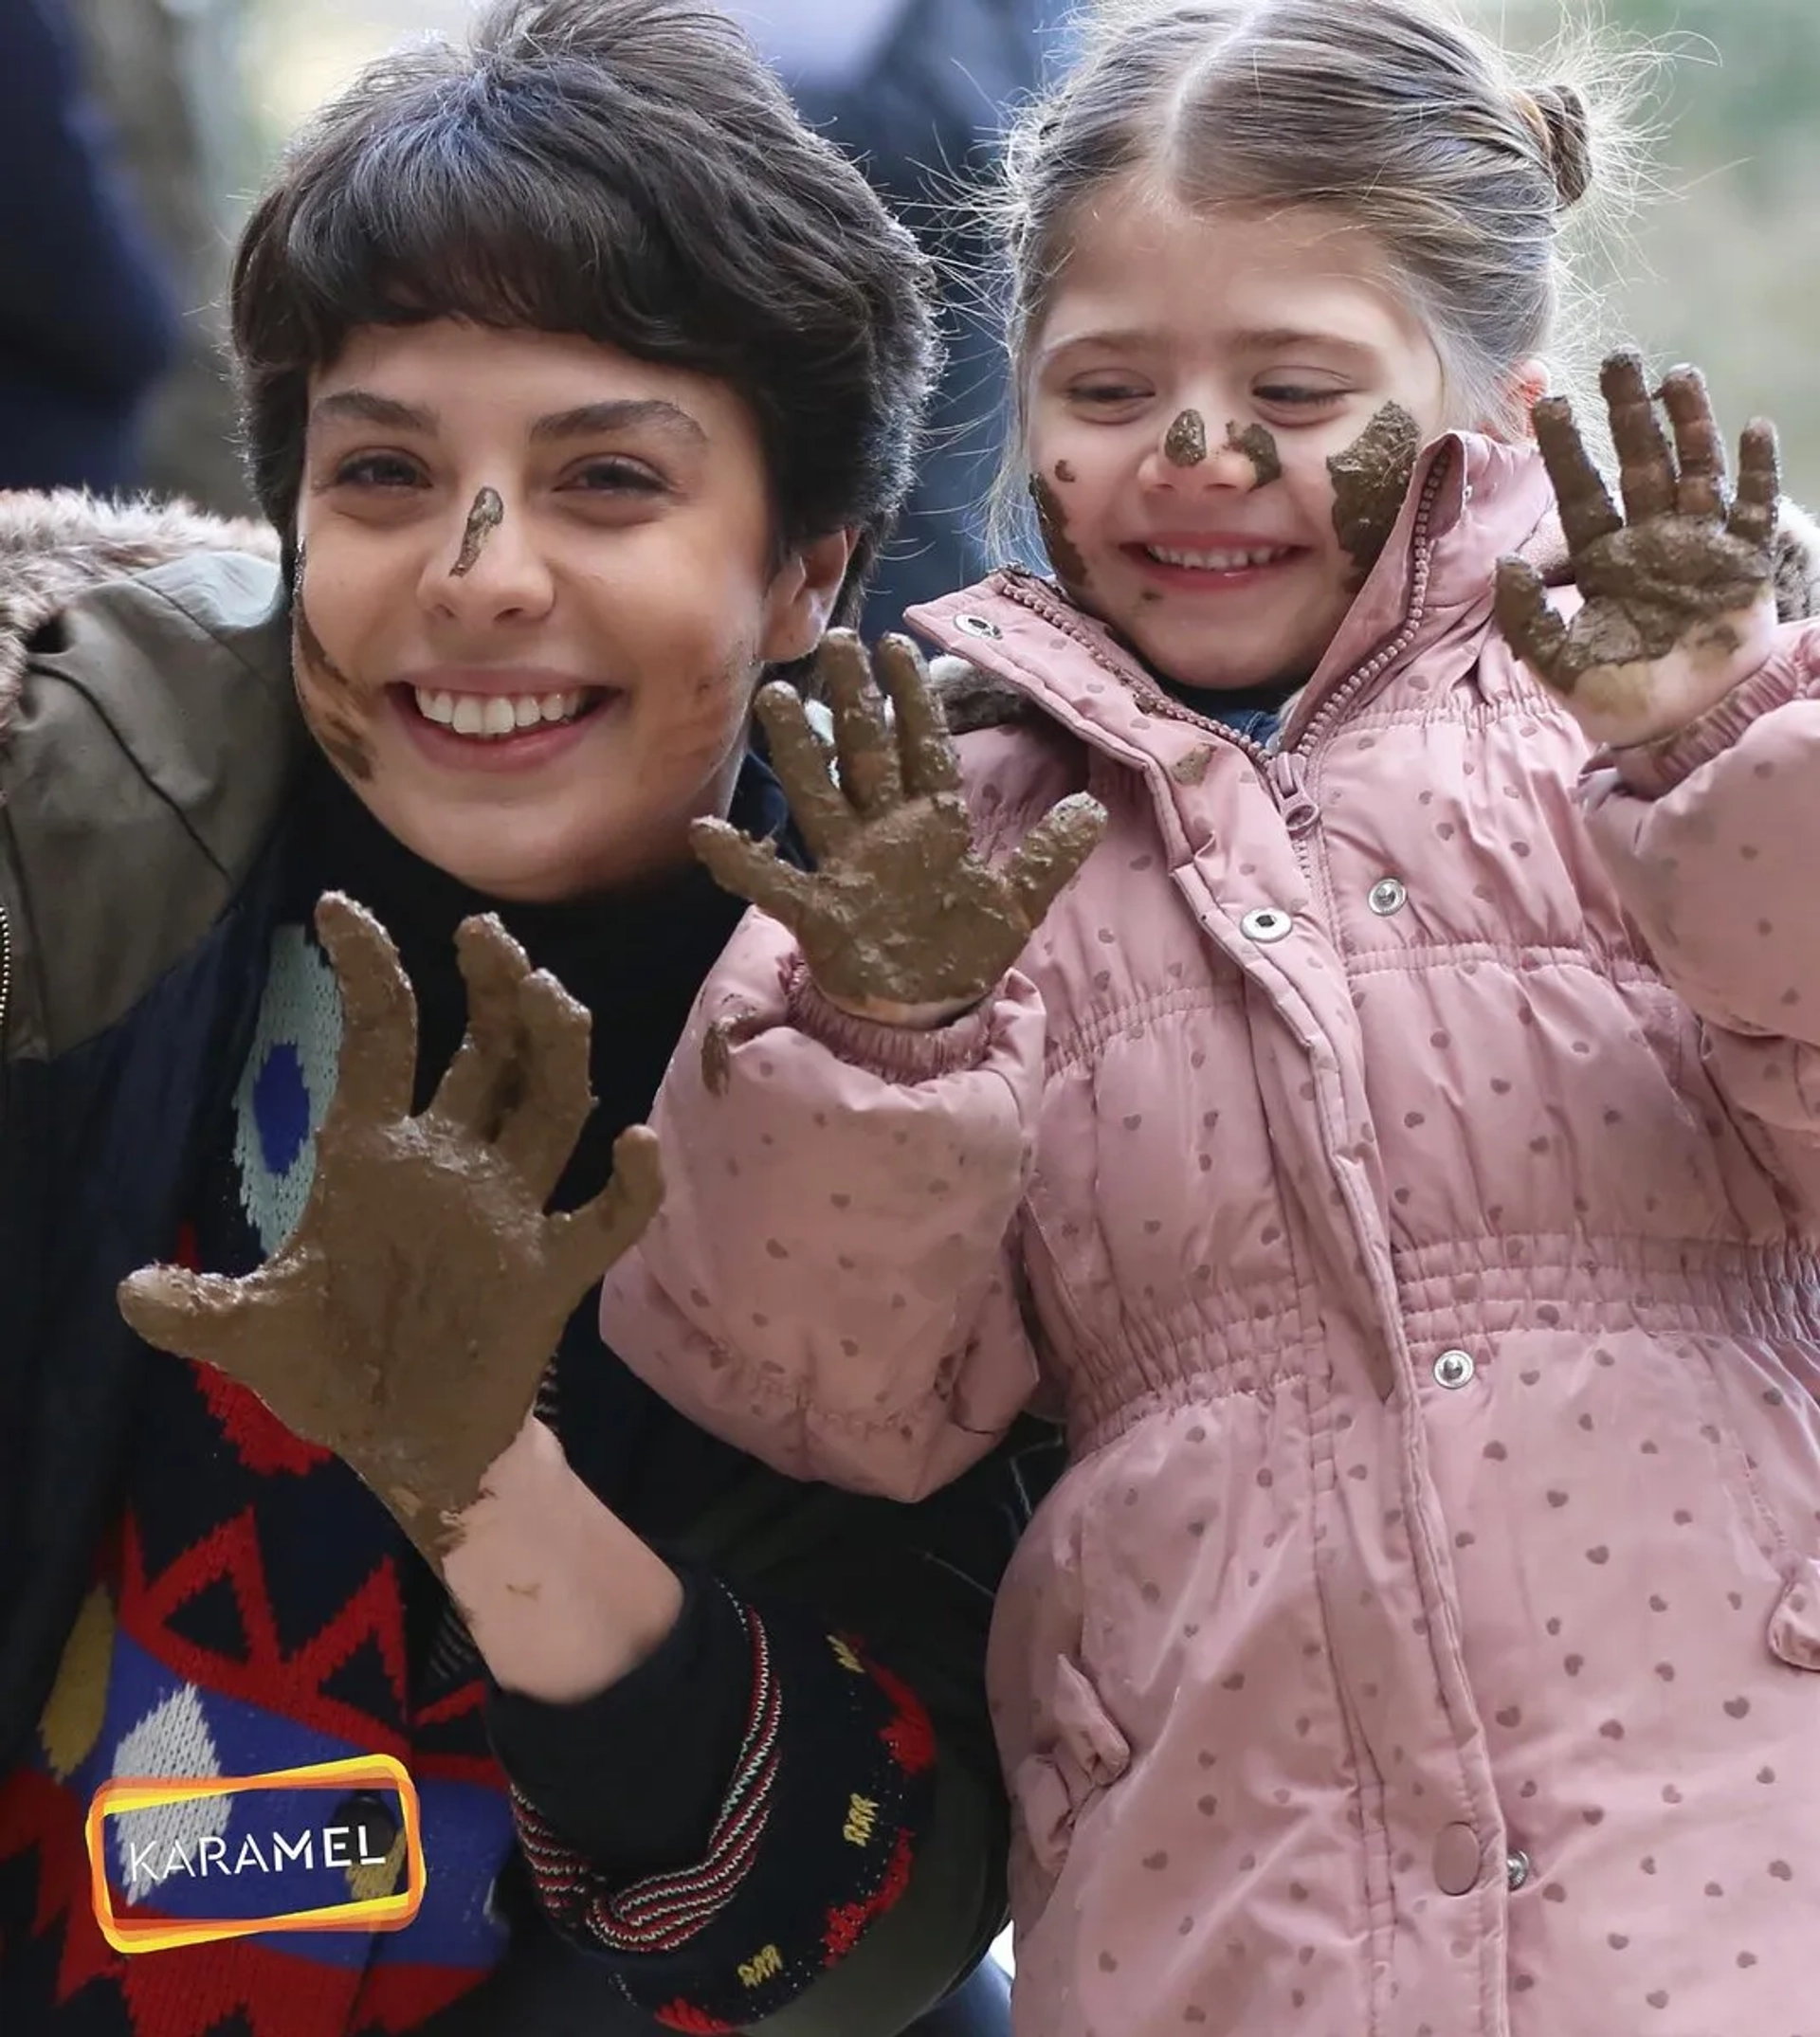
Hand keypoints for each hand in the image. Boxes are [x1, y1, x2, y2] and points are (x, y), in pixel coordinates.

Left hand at [118, 895, 663, 1565]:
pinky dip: (629, 1183)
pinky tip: (632, 1143)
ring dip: (554, 1050)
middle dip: (490, 988)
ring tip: (550, 999)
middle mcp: (451, 1165)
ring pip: (550, 1104)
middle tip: (483, 935)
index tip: (338, 908)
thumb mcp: (254, 1333)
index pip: (378, 1039)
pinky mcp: (551, 1270)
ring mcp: (510, 1212)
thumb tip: (131, 1292)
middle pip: (486, 1051)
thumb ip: (199, 1311)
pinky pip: (605, 1217)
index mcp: (374, 1157)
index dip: (365, 972)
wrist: (406, 1447)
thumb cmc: (334, 1370)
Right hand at [691, 631, 1106, 1020]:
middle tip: (837, 642)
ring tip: (776, 699)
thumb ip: (1048, 856)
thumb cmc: (961, 951)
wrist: (927, 1013)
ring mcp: (846, 869)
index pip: (923, 749)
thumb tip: (1093, 809)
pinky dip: (743, 861)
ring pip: (819, 796)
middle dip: (853, 700)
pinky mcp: (818, 912)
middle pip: (865, 754)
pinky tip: (708, 835)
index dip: (913, 700)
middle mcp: (884, 834)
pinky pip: (774, 883)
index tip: (898, 646)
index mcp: (932, 825)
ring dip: (798, 751)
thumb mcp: (1017, 905)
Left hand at [1495, 353, 1779, 747]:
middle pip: (1640, 461)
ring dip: (1690, 422)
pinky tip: (1750, 429)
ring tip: (1676, 375)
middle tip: (1618, 358)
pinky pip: (1754, 508)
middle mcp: (1653, 541)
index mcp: (1605, 561)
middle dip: (1629, 412)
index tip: (1550, 403)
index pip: (1581, 492)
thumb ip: (1527, 616)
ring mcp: (1702, 547)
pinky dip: (1755, 470)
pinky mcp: (1745, 563)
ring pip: (1696, 469)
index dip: (1567, 449)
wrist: (1682, 728)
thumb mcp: (1558, 663)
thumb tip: (1503, 563)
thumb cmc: (1618, 700)